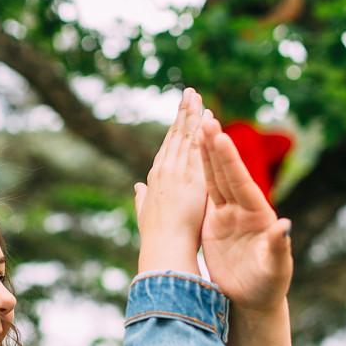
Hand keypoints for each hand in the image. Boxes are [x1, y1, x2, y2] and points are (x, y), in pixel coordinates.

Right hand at [134, 88, 207, 274]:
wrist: (163, 252)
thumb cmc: (157, 242)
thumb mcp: (146, 216)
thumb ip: (142, 199)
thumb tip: (138, 188)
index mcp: (155, 181)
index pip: (168, 150)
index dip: (175, 131)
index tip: (181, 116)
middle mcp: (163, 172)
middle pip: (175, 137)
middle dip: (182, 114)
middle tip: (189, 93)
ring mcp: (175, 172)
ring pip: (184, 136)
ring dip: (190, 114)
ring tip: (195, 94)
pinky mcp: (189, 176)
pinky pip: (197, 147)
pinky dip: (201, 129)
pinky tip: (207, 113)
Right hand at [199, 114, 292, 313]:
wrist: (254, 300)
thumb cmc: (269, 286)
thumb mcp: (276, 268)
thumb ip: (279, 247)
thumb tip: (285, 226)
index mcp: (258, 216)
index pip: (241, 183)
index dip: (230, 161)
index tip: (221, 137)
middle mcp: (243, 210)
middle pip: (227, 175)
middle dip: (217, 148)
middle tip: (207, 119)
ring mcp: (228, 216)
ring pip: (215, 180)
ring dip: (207, 156)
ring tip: (200, 128)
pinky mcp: (214, 225)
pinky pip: (205, 196)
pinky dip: (199, 177)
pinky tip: (193, 158)